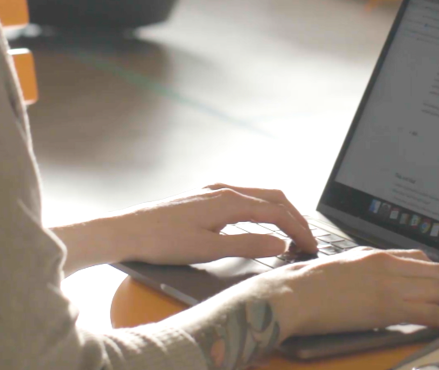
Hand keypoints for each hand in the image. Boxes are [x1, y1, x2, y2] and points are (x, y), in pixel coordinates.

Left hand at [65, 184, 318, 270]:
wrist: (128, 231)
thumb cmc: (163, 242)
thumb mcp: (208, 249)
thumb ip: (246, 246)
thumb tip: (279, 244)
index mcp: (229, 201)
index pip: (276, 212)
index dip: (298, 230)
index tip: (310, 247)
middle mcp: (224, 190)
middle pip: (273, 197)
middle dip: (295, 217)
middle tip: (308, 240)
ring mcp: (214, 191)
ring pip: (259, 195)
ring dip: (280, 211)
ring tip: (291, 232)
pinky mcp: (204, 197)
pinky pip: (244, 197)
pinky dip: (262, 208)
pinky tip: (260, 222)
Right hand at [250, 247, 438, 336]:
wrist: (295, 294)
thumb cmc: (311, 285)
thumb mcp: (347, 265)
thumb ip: (374, 268)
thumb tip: (394, 274)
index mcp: (379, 255)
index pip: (423, 261)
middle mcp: (391, 265)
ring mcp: (393, 285)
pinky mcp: (392, 307)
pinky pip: (435, 311)